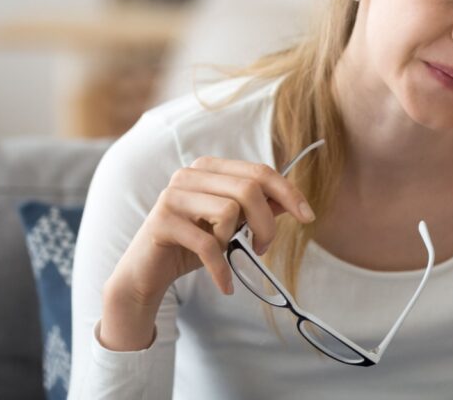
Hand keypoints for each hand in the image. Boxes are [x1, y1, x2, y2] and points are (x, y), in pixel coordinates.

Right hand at [110, 156, 316, 304]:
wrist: (145, 273)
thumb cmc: (191, 245)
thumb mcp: (230, 225)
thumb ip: (258, 209)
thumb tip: (293, 202)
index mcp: (210, 168)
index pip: (260, 171)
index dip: (289, 193)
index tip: (307, 217)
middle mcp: (190, 174)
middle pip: (249, 189)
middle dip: (266, 224)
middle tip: (262, 248)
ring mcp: (173, 195)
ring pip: (229, 211)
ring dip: (234, 240)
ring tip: (226, 252)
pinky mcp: (162, 221)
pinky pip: (207, 244)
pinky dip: (221, 269)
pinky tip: (226, 284)